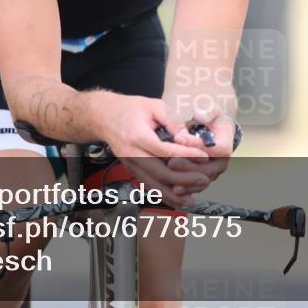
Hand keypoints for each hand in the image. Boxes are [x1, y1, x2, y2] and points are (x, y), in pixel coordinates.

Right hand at [92, 92, 209, 207]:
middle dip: (183, 180)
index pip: (164, 150)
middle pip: (159, 173)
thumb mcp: (152, 105)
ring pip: (153, 185)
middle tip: (204, 179)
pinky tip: (177, 201)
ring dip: (174, 195)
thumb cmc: (130, 109)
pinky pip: (149, 186)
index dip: (185, 155)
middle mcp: (132, 154)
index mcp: (137, 135)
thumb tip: (188, 136)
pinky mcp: (131, 170)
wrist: (104, 117)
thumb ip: (171, 119)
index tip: (204, 157)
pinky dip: (164, 196)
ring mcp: (130, 165)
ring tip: (193, 200)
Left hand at [167, 112, 237, 198]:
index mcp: (225, 144)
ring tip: (168, 173)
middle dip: (188, 166)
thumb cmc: (210, 119)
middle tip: (171, 161)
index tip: (178, 137)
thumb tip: (200, 115)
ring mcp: (212, 172)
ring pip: (200, 181)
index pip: (215, 148)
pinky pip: (194, 186)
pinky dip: (183, 187)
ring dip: (184, 180)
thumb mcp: (210, 110)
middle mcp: (221, 162)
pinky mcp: (202, 178)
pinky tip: (170, 185)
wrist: (211, 129)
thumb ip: (206, 112)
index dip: (196, 144)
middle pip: (208, 170)